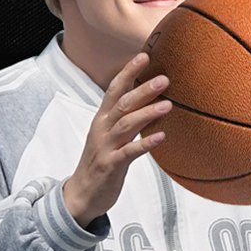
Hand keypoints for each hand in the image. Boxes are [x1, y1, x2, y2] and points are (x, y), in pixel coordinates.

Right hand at [62, 53, 170, 226]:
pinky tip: (161, 136)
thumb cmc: (102, 163)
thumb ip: (131, 121)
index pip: (115, 90)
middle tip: (164, 78)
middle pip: (122, 103)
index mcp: (102, 119)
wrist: (82, 194)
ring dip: (147, 113)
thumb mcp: (114, 137)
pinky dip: (145, 143)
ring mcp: (105, 146)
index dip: (128, 72)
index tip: (144, 56)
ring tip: (168, 104)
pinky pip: (129, 152)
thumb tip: (156, 105)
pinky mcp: (110, 165)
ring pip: (126, 124)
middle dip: (142, 89)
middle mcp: (102, 128)